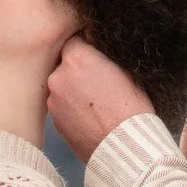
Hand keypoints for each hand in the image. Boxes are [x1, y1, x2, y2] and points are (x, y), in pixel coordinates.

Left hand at [46, 37, 156, 160]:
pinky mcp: (55, 122)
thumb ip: (105, 57)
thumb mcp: (126, 71)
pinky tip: (91, 117)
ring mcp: (54, 101)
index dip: (86, 46)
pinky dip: (73, 109)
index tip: (96, 54)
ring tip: (97, 103)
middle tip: (99, 80)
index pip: (74, 40)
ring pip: (62, 87)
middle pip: (65, 65)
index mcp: (77, 58)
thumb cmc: (132, 108)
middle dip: (79, 70)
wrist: (126, 146)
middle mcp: (59, 77)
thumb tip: (99, 51)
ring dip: (74, 90)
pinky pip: (63, 107)